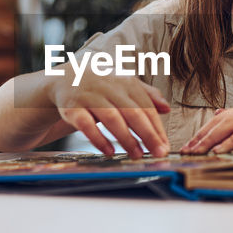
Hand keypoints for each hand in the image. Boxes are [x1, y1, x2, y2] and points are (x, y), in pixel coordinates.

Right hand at [50, 71, 170, 157]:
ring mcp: (89, 96)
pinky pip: (86, 125)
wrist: (65, 78)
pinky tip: (109, 151)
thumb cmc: (102, 86)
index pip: (146, 107)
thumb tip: (167, 108)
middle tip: (158, 153)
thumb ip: (147, 95)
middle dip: (147, 134)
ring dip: (126, 138)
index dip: (157, 127)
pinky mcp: (72, 108)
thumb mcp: (125, 85)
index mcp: (125, 82)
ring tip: (137, 154)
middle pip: (132, 112)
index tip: (165, 146)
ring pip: (111, 118)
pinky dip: (98, 139)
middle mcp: (109, 87)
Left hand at [182, 98, 232, 153]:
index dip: (203, 132)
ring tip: (196, 152)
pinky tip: (219, 151)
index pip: (220, 120)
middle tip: (185, 151)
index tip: (189, 146)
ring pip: (230, 125)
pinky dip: (231, 141)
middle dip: (201, 136)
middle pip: (220, 121)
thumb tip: (221, 116)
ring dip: (210, 139)